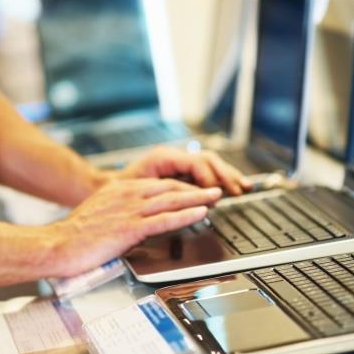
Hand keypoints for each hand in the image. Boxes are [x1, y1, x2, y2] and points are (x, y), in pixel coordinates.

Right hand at [47, 178, 220, 276]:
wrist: (59, 244)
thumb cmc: (74, 235)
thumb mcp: (99, 212)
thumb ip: (119, 211)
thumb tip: (136, 220)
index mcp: (118, 190)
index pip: (157, 185)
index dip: (180, 186)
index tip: (194, 189)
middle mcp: (126, 195)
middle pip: (169, 188)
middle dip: (195, 188)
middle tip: (214, 189)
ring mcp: (129, 210)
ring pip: (171, 200)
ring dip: (198, 197)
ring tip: (216, 196)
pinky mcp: (130, 228)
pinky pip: (165, 219)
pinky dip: (185, 215)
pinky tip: (200, 213)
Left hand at [117, 146, 250, 195]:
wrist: (110, 186)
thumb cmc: (122, 189)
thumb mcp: (141, 190)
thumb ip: (168, 192)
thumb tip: (195, 197)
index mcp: (164, 157)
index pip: (196, 163)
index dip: (209, 179)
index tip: (215, 195)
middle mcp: (173, 156)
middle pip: (208, 159)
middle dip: (226, 174)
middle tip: (238, 190)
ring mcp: (178, 162)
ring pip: (210, 163)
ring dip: (228, 175)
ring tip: (243, 187)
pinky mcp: (181, 170)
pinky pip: (206, 170)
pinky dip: (220, 178)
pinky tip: (232, 186)